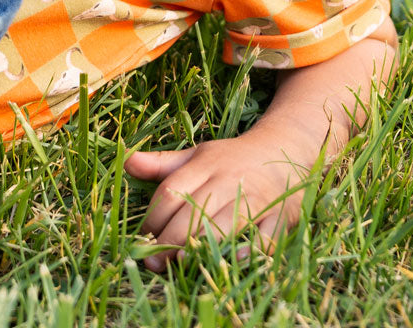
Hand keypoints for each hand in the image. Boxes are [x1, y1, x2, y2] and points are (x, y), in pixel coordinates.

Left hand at [124, 133, 308, 271]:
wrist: (286, 149)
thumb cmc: (232, 159)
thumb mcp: (197, 156)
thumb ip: (162, 165)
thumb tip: (126, 162)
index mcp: (206, 164)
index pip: (171, 192)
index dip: (152, 218)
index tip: (141, 239)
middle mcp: (229, 179)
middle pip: (193, 210)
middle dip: (170, 239)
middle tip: (153, 261)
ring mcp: (257, 197)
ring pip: (225, 223)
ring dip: (201, 244)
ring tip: (180, 262)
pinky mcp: (280, 216)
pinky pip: (264, 237)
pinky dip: (248, 251)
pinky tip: (230, 259)